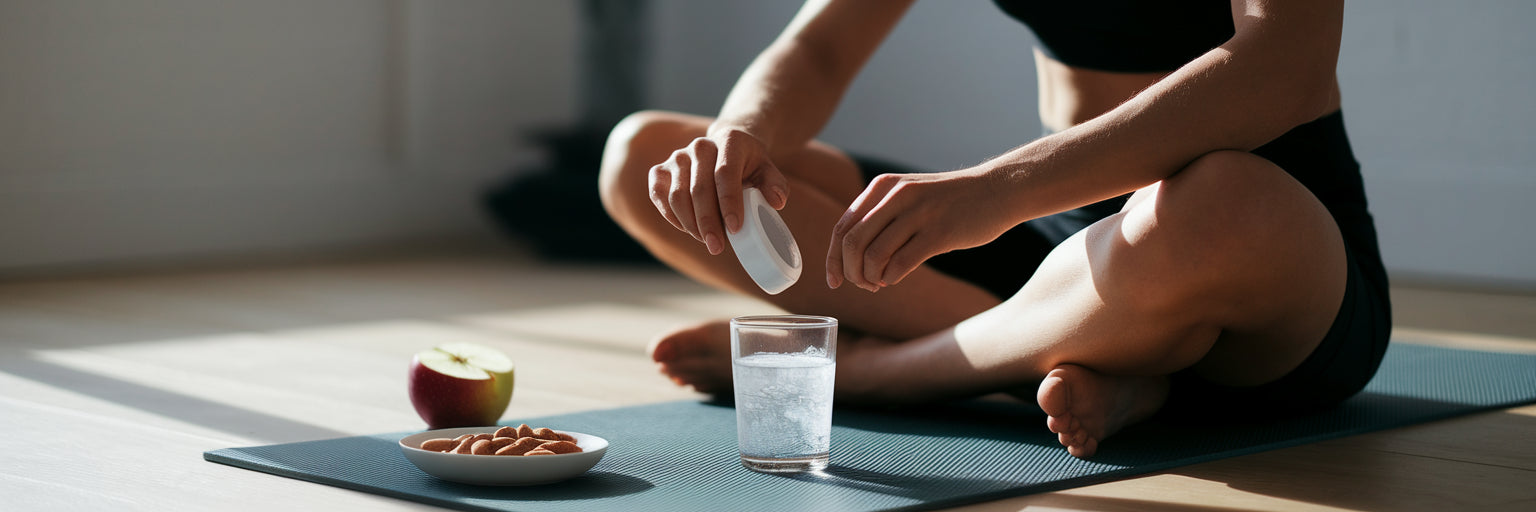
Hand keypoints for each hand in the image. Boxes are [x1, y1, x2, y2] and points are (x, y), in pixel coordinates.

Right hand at [647, 127, 789, 254]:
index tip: (735, 229)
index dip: (729, 203)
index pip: (724, 173)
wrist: (726, 148)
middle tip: (718, 247)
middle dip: (708, 223)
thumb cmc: (749, 165)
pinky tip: (687, 229)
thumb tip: (776, 202)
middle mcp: (700, 146)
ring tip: (707, 240)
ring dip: (690, 224)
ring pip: (677, 196)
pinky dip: (671, 216)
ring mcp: (677, 156)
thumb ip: (776, 185)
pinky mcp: (660, 170)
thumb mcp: (768, 172)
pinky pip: (659, 196)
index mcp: (730, 142)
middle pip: (699, 189)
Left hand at [827, 170, 1013, 290]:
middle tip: (862, 285)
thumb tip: (850, 257)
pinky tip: (895, 279)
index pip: (842, 227)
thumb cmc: (950, 200)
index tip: (834, 281)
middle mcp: (896, 196)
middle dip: (850, 272)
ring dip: (871, 278)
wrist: (997, 190)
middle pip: (852, 243)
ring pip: (873, 255)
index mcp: (883, 187)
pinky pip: (901, 263)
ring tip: (880, 283)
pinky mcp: (939, 232)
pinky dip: (891, 278)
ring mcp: (918, 213)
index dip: (832, 259)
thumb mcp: (909, 196)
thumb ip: (881, 217)